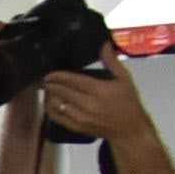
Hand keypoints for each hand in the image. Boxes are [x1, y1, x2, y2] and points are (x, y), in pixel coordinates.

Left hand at [39, 57, 153, 150]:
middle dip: (51, 85)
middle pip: (62, 92)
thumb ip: (112, 61)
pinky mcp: (76, 127)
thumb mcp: (123, 79)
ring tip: (48, 90)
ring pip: (56, 105)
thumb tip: (105, 45)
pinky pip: (57, 118)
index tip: (51, 74)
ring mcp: (80, 117)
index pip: (72, 81)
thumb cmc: (127, 102)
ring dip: (50, 96)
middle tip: (46, 80)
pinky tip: (50, 103)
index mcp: (98, 90)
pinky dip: (50, 110)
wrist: (128, 128)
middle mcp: (87, 104)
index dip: (58, 76)